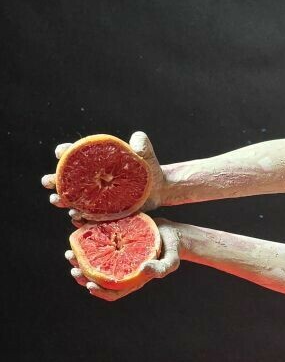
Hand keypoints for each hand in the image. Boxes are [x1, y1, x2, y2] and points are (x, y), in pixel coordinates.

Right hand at [42, 131, 167, 221]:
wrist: (158, 188)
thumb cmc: (147, 168)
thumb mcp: (146, 154)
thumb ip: (142, 144)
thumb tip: (137, 143)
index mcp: (95, 161)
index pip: (75, 153)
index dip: (65, 151)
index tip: (60, 153)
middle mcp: (90, 178)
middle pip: (66, 178)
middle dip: (54, 179)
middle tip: (48, 182)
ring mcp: (95, 195)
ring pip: (72, 198)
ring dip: (62, 200)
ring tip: (59, 201)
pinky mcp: (102, 211)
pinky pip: (86, 216)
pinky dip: (79, 217)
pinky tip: (76, 217)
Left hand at [66, 217, 181, 300]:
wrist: (173, 233)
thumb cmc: (173, 251)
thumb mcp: (171, 262)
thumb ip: (160, 269)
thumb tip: (143, 270)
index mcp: (131, 279)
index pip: (113, 292)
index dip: (100, 292)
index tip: (89, 286)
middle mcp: (120, 269)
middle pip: (97, 277)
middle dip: (82, 275)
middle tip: (73, 267)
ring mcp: (116, 256)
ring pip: (92, 261)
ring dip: (79, 258)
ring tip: (71, 252)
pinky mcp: (114, 241)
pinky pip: (97, 242)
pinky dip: (87, 236)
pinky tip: (79, 230)